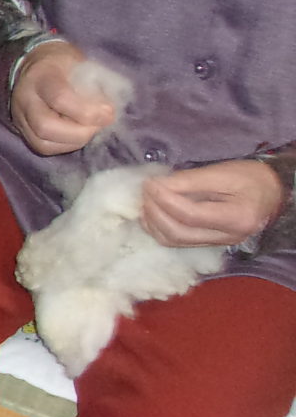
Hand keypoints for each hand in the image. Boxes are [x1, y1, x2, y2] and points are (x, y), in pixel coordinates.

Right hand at [11, 42, 117, 154]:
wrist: (33, 65)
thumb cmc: (62, 63)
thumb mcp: (79, 63)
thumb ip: (93, 85)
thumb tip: (107, 112)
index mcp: (40, 76)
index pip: (59, 98)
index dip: (87, 111)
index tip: (109, 112)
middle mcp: (24, 99)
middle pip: (45, 126)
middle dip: (80, 132)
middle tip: (99, 125)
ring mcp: (19, 117)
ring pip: (43, 143)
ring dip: (74, 141)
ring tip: (89, 129)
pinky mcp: (22, 132)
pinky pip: (43, 147)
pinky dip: (65, 145)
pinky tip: (77, 134)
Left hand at [140, 161, 285, 247]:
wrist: (271, 191)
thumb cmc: (249, 178)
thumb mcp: (221, 173)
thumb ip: (188, 181)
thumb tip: (155, 185)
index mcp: (237, 218)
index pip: (190, 215)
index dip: (164, 199)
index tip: (149, 183)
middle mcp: (228, 237)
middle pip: (179, 233)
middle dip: (155, 212)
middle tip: (145, 191)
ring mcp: (218, 243)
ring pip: (174, 241)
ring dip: (153, 222)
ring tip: (145, 201)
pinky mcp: (209, 243)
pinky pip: (177, 241)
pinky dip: (159, 228)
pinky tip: (152, 213)